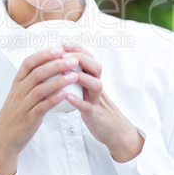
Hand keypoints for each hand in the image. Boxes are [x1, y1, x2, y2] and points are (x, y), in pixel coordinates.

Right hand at [0, 47, 79, 174]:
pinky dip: (54, 99)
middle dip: (57, 64)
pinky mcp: (28, 119)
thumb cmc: (15, 115)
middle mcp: (19, 91)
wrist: (3, 140)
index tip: (59, 49)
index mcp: (17, 83)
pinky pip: (42, 107)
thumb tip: (47, 66)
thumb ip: (30, 81)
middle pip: (38, 73)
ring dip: (59, 80)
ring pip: (41, 88)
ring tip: (75, 75)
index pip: (29, 62)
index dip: (44, 54)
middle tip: (73, 60)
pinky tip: (65, 94)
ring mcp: (23, 105)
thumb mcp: (18, 94)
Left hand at [63, 43, 143, 162]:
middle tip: (64, 55)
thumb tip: (59, 62)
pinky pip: (87, 107)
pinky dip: (77, 101)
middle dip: (80, 58)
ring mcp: (97, 100)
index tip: (63, 43)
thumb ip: (78, 76)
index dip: (77, 49)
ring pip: (96, 85)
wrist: (113, 131)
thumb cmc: (95, 107)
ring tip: (66, 72)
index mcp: (94, 78)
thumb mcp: (87, 89)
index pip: (89, 58)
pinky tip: (66, 96)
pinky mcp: (95, 115)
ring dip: (81, 77)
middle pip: (95, 67)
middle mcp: (97, 86)